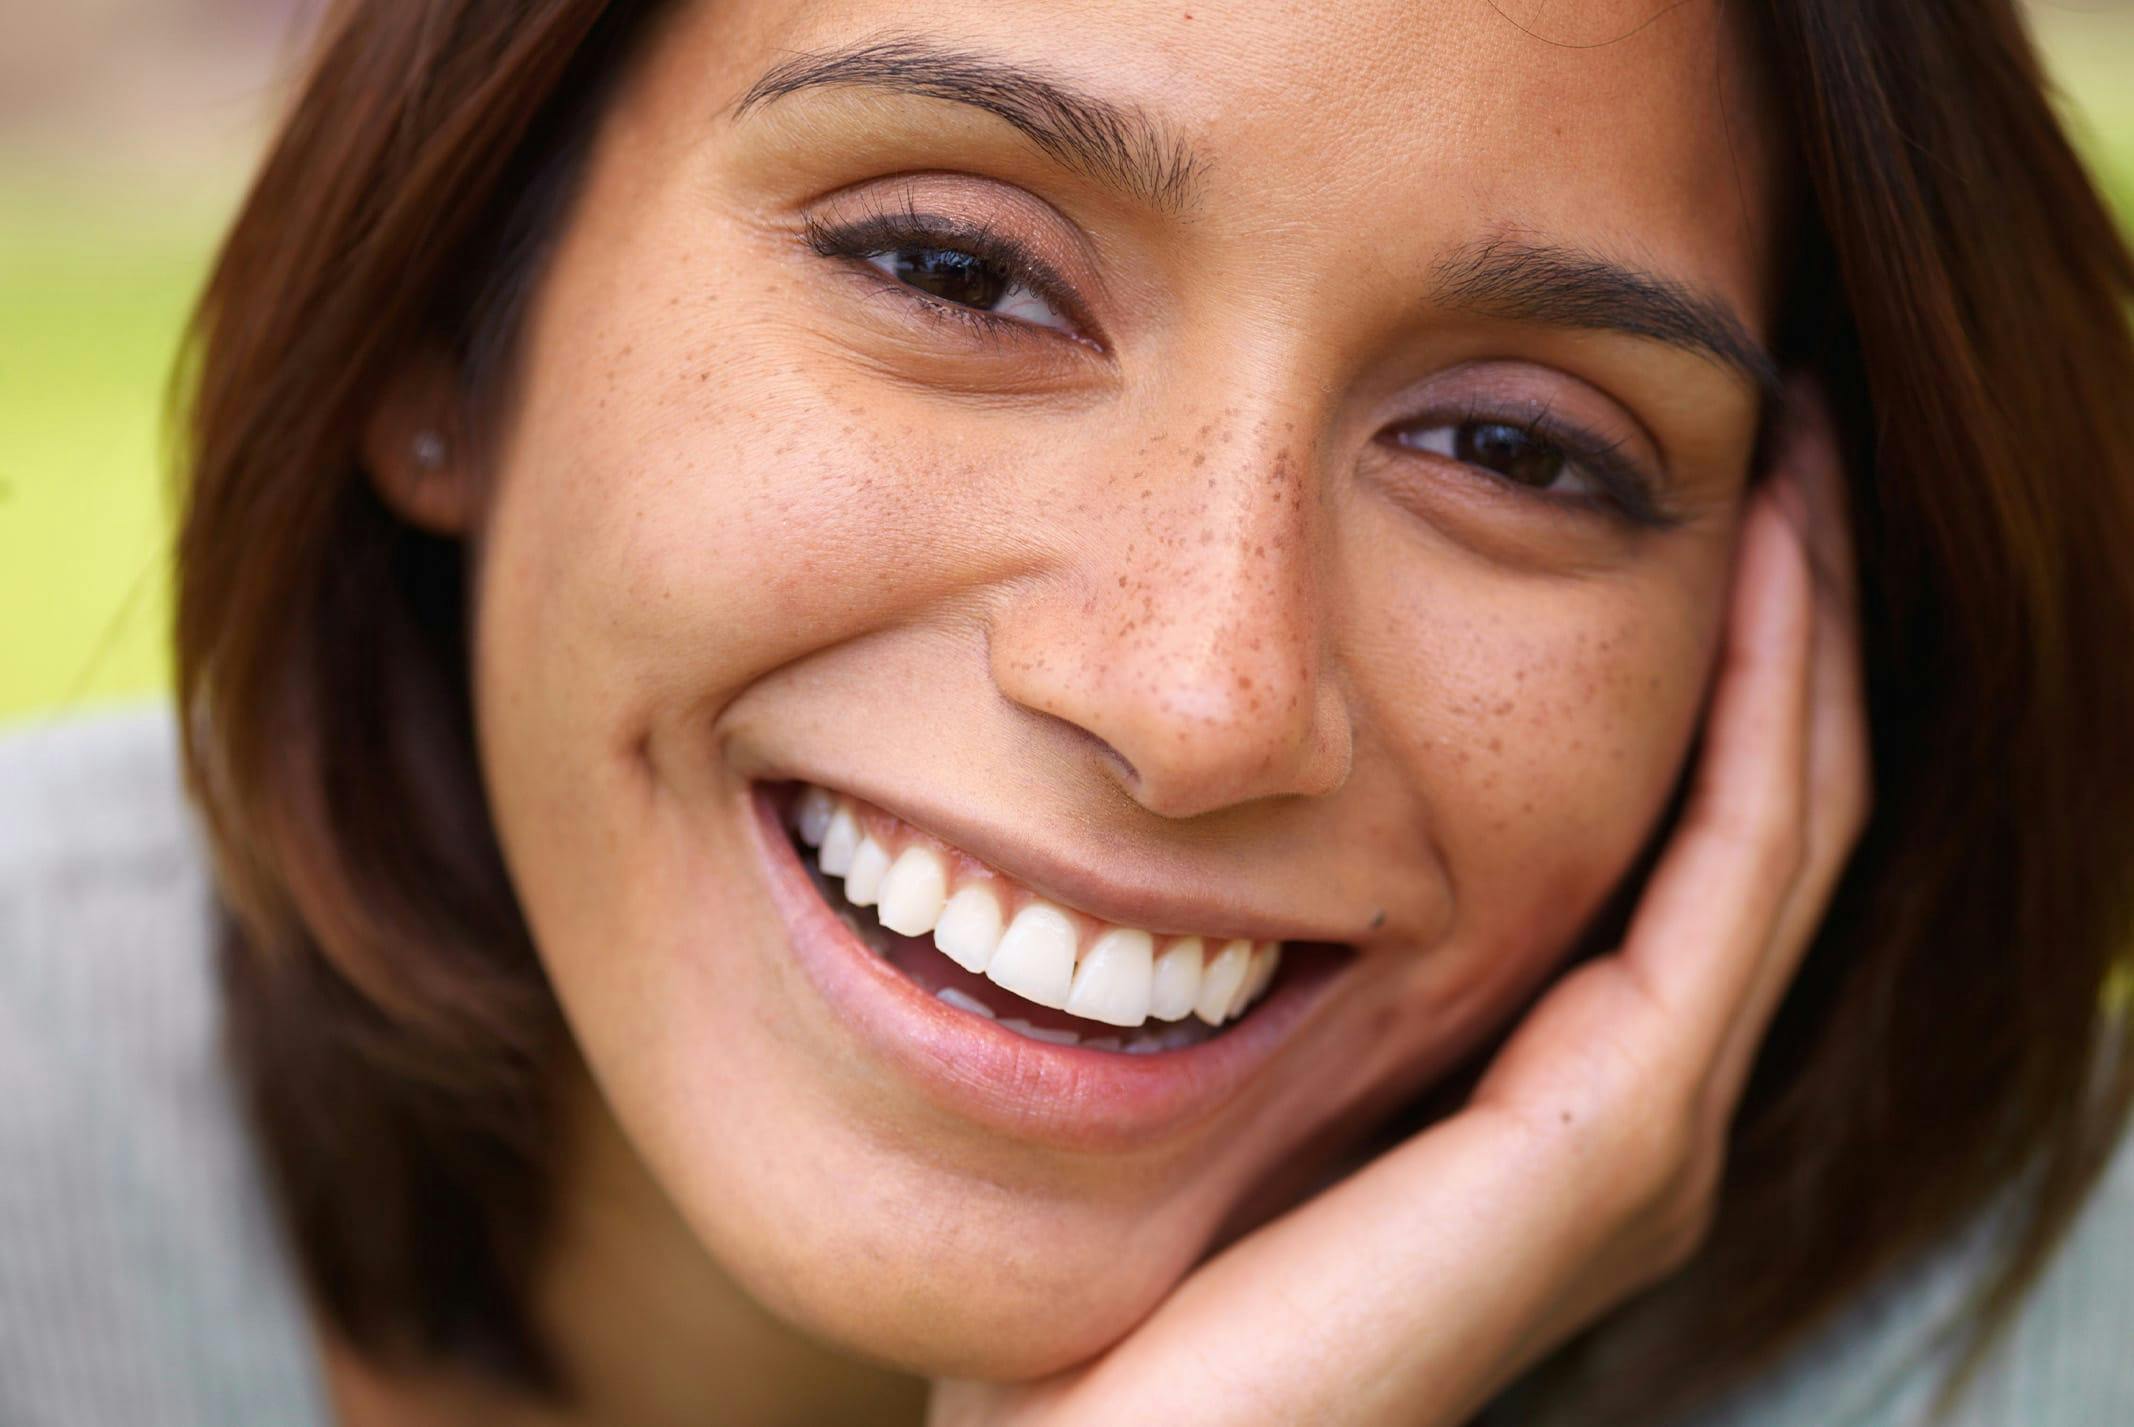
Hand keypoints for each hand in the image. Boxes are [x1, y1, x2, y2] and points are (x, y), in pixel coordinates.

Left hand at [928, 384, 1867, 1426]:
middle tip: (1786, 425)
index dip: (1718, 649)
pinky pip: (1731, 880)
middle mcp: (1629, 1101)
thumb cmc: (1127, 1260)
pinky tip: (1757, 570)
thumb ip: (1298, 933)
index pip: (1684, 827)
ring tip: (1795, 458)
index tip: (1693, 467)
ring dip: (1800, 635)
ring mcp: (1639, 1126)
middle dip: (1785, 613)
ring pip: (1779, 825)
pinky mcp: (1613, 1140)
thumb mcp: (1234, 1042)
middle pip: (1762, 810)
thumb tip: (1224, 746)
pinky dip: (1767, 716)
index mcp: (1548, 1078)